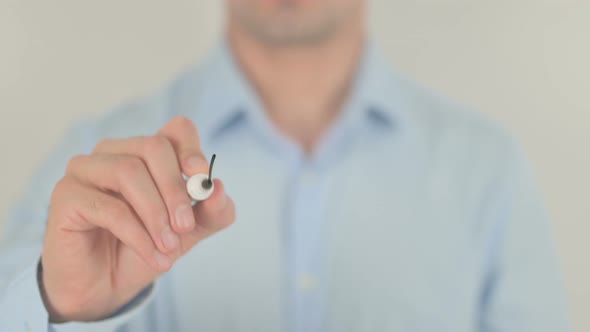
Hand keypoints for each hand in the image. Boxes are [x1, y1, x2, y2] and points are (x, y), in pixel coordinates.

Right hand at [40, 117, 234, 321]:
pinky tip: (154, 257)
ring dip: (155, 214)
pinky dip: (137, 235)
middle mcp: (114, 152)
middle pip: (153, 147)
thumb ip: (212, 211)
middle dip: (175, 189)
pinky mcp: (66, 195)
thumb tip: (219, 188)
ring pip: (128, 172)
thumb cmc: (146, 247)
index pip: (176, 130)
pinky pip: (108, 207)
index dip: (191, 149)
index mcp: (147, 153)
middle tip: (186, 227)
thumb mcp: (190, 232)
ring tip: (169, 247)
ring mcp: (85, 170)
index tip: (202, 177)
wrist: (106, 287)